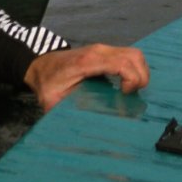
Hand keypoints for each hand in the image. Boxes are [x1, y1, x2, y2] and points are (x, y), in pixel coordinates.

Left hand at [23, 44, 148, 111]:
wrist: (40, 64)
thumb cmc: (47, 82)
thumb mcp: (52, 100)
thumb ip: (64, 113)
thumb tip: (77, 131)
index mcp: (88, 62)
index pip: (122, 64)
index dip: (132, 80)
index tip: (125, 95)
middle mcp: (99, 51)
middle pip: (134, 56)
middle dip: (140, 77)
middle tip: (131, 95)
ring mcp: (104, 49)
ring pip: (135, 54)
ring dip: (140, 72)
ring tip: (132, 91)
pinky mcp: (106, 52)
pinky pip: (129, 55)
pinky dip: (134, 69)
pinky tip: (127, 84)